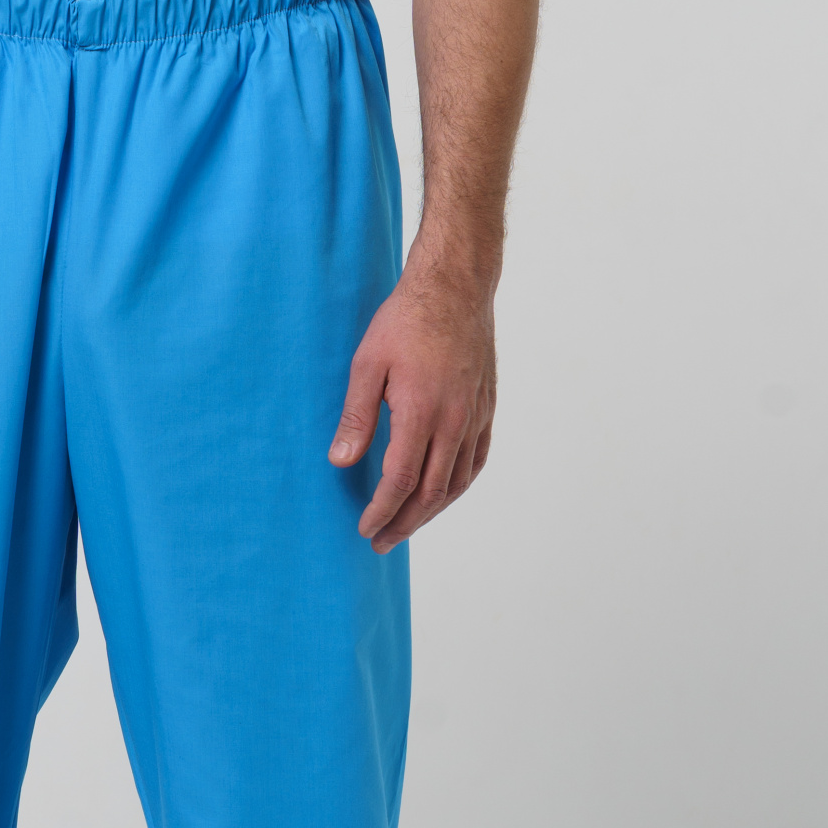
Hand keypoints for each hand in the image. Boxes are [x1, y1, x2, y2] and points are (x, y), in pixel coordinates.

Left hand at [329, 254, 497, 552]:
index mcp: (422, 412)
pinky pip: (476, 461)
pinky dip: (457, 487)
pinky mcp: (486, 408)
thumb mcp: (368, 363)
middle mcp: (455, 421)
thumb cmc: (407, 320)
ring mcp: (475, 416)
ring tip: (406, 525)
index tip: (365, 529)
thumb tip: (341, 462)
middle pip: (430, 492)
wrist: (457, 286)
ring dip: (430, 512)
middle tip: (380, 542)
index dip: (382, 512)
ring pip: (456, 483)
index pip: (400, 481)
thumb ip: (356, 416)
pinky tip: (441, 495)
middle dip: (404, 523)